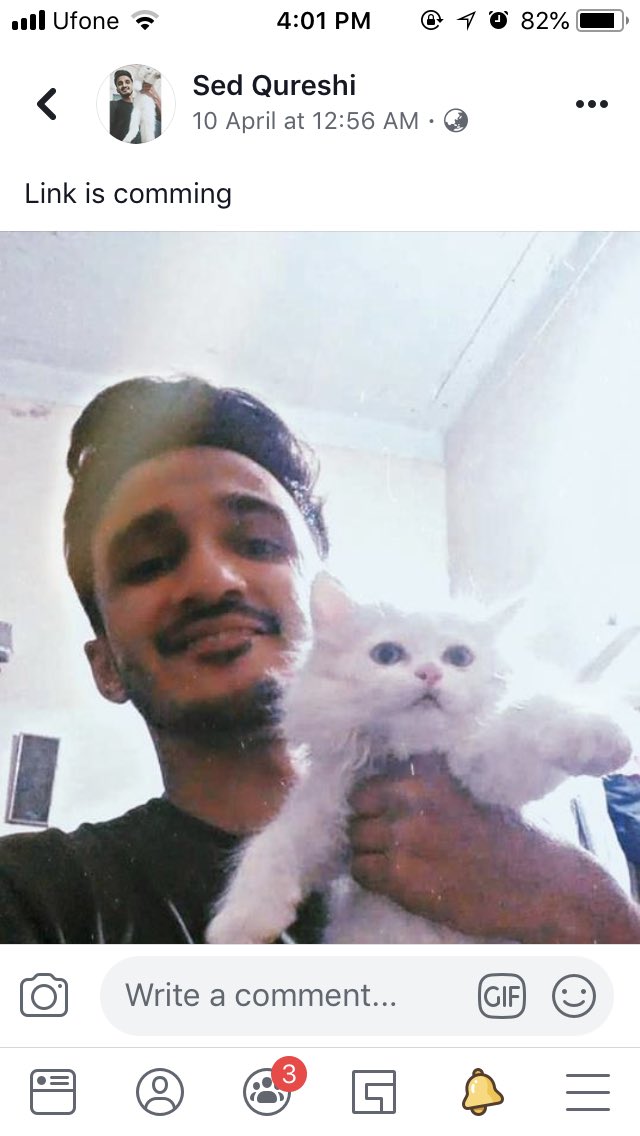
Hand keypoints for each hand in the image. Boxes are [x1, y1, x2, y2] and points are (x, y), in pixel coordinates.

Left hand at [348, 753, 639, 942]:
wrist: (541, 884)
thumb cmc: (513, 837)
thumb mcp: (470, 789)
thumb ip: (429, 784)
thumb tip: (391, 783)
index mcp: (429, 773)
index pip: (373, 780)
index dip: (378, 800)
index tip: (386, 812)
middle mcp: (411, 799)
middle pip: (358, 808)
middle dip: (369, 824)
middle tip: (389, 841)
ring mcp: (404, 838)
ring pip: (356, 841)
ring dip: (369, 852)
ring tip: (394, 863)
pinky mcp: (402, 877)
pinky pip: (361, 872)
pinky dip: (372, 878)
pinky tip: (397, 881)